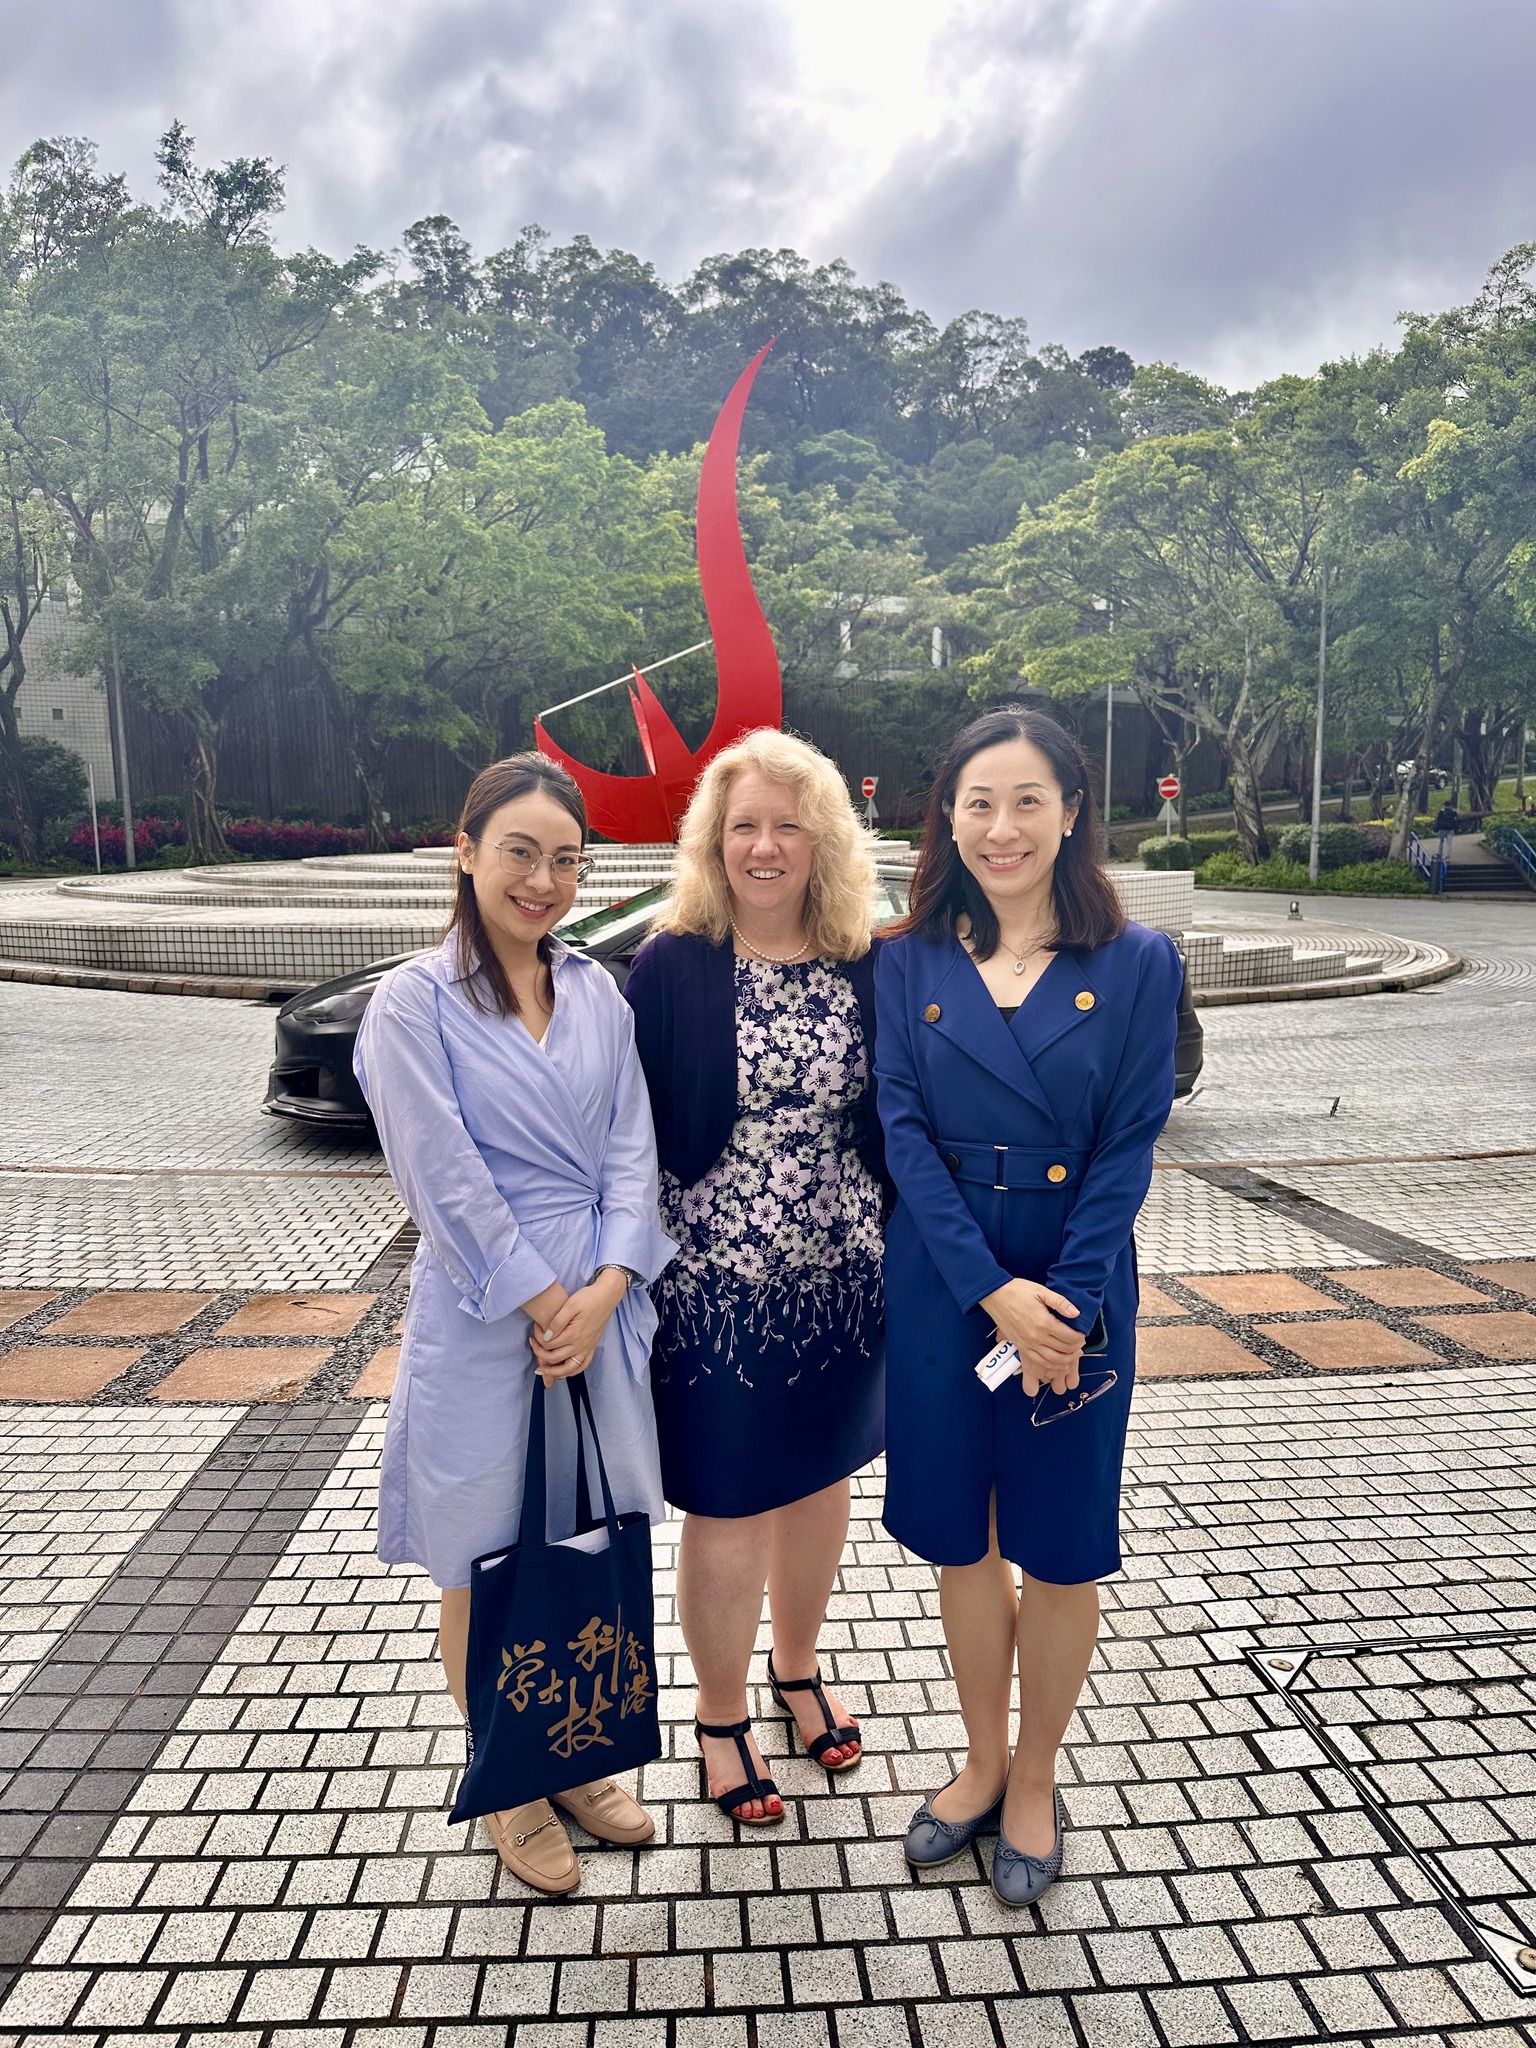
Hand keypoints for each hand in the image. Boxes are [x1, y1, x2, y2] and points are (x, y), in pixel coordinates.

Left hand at [529, 1269, 626, 1384]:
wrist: (607, 1297)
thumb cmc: (588, 1298)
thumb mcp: (570, 1305)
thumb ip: (557, 1322)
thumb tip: (546, 1337)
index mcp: (573, 1335)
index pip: (548, 1345)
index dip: (538, 1339)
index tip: (536, 1328)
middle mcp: (581, 1345)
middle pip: (554, 1359)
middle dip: (539, 1353)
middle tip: (533, 1344)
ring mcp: (587, 1348)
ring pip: (569, 1369)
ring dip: (554, 1372)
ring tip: (542, 1369)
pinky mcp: (592, 1348)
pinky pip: (582, 1366)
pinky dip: (571, 1372)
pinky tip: (563, 1371)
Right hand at [978, 1278, 1084, 1396]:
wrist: (994, 1295)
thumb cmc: (1017, 1291)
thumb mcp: (1041, 1291)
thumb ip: (1060, 1302)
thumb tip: (1076, 1313)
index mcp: (1043, 1322)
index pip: (1069, 1337)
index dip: (1080, 1338)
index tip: (1082, 1334)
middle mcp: (1036, 1337)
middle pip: (1063, 1350)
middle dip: (1076, 1348)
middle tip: (1080, 1343)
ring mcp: (1028, 1344)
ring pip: (1053, 1360)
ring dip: (1066, 1360)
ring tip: (1073, 1354)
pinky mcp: (1021, 1347)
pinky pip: (1039, 1362)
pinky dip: (1051, 1365)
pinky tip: (1058, 1362)